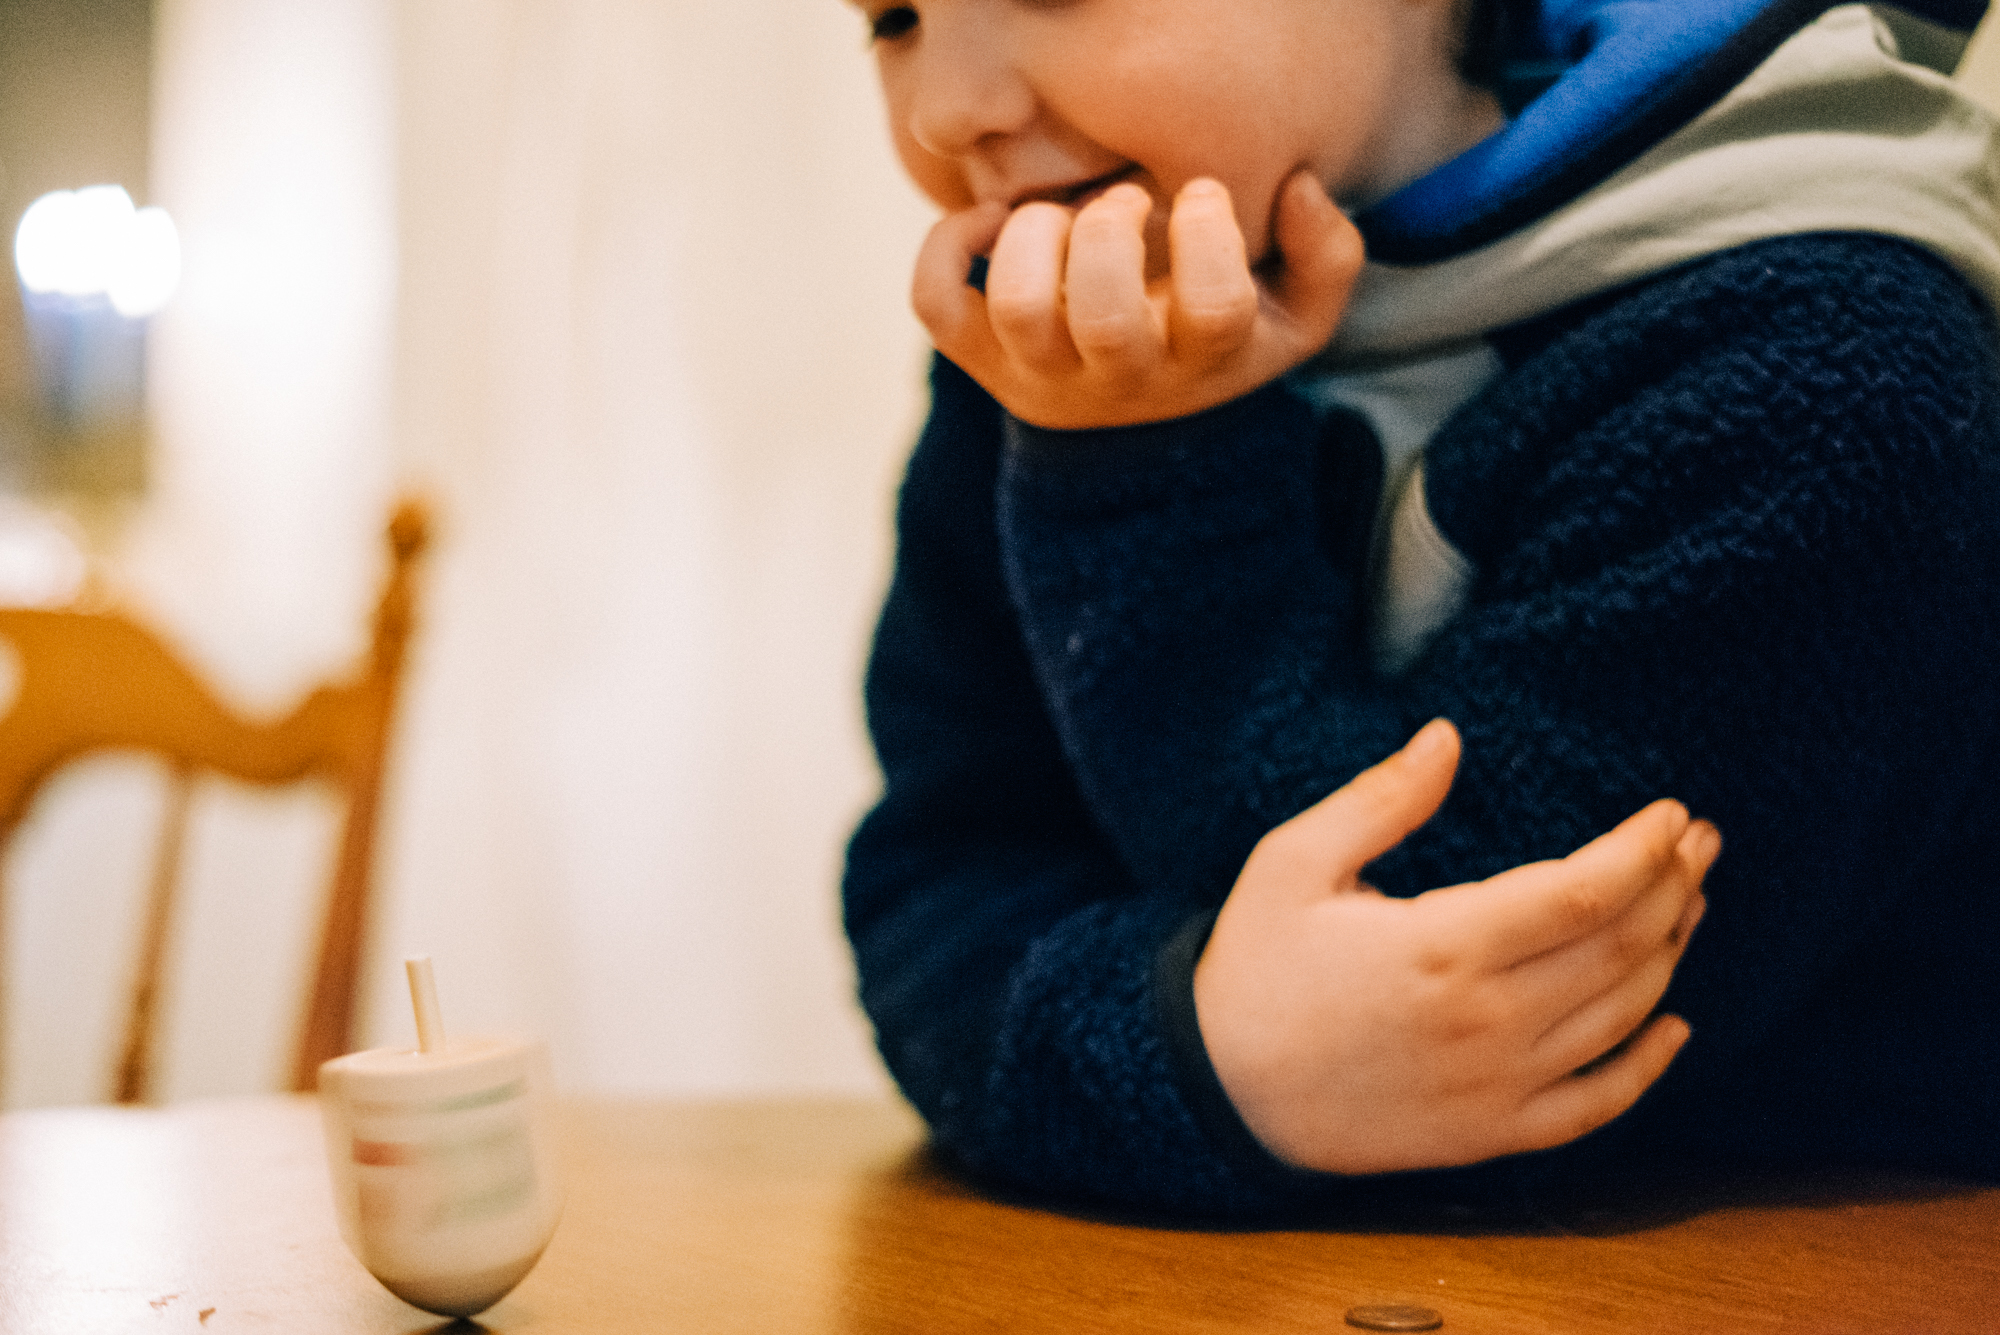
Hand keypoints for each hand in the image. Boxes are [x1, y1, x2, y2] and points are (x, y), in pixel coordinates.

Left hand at [911, 172, 1363, 429]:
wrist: (1131, 437)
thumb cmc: (1214, 346)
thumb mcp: (1293, 317)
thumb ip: (1326, 256)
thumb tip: (1297, 191)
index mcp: (1200, 364)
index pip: (1213, 312)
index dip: (1210, 241)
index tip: (1202, 196)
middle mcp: (1117, 380)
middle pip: (1105, 318)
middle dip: (1114, 232)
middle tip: (1127, 199)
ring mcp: (1039, 374)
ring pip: (1017, 307)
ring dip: (1035, 234)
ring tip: (1061, 213)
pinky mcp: (976, 358)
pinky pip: (935, 301)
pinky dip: (947, 245)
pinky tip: (994, 222)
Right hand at [1194, 719, 1716, 1175]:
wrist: (1222, 1089)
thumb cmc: (1255, 966)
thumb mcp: (1293, 862)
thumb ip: (1380, 799)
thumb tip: (1448, 736)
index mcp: (1440, 947)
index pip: (1583, 894)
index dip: (1643, 850)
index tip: (1671, 814)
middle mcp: (1484, 1021)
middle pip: (1620, 950)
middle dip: (1674, 887)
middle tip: (1699, 843)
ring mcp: (1495, 1086)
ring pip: (1621, 1018)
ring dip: (1671, 955)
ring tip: (1690, 903)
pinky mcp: (1491, 1134)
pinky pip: (1596, 1105)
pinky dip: (1648, 1067)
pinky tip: (1674, 1026)